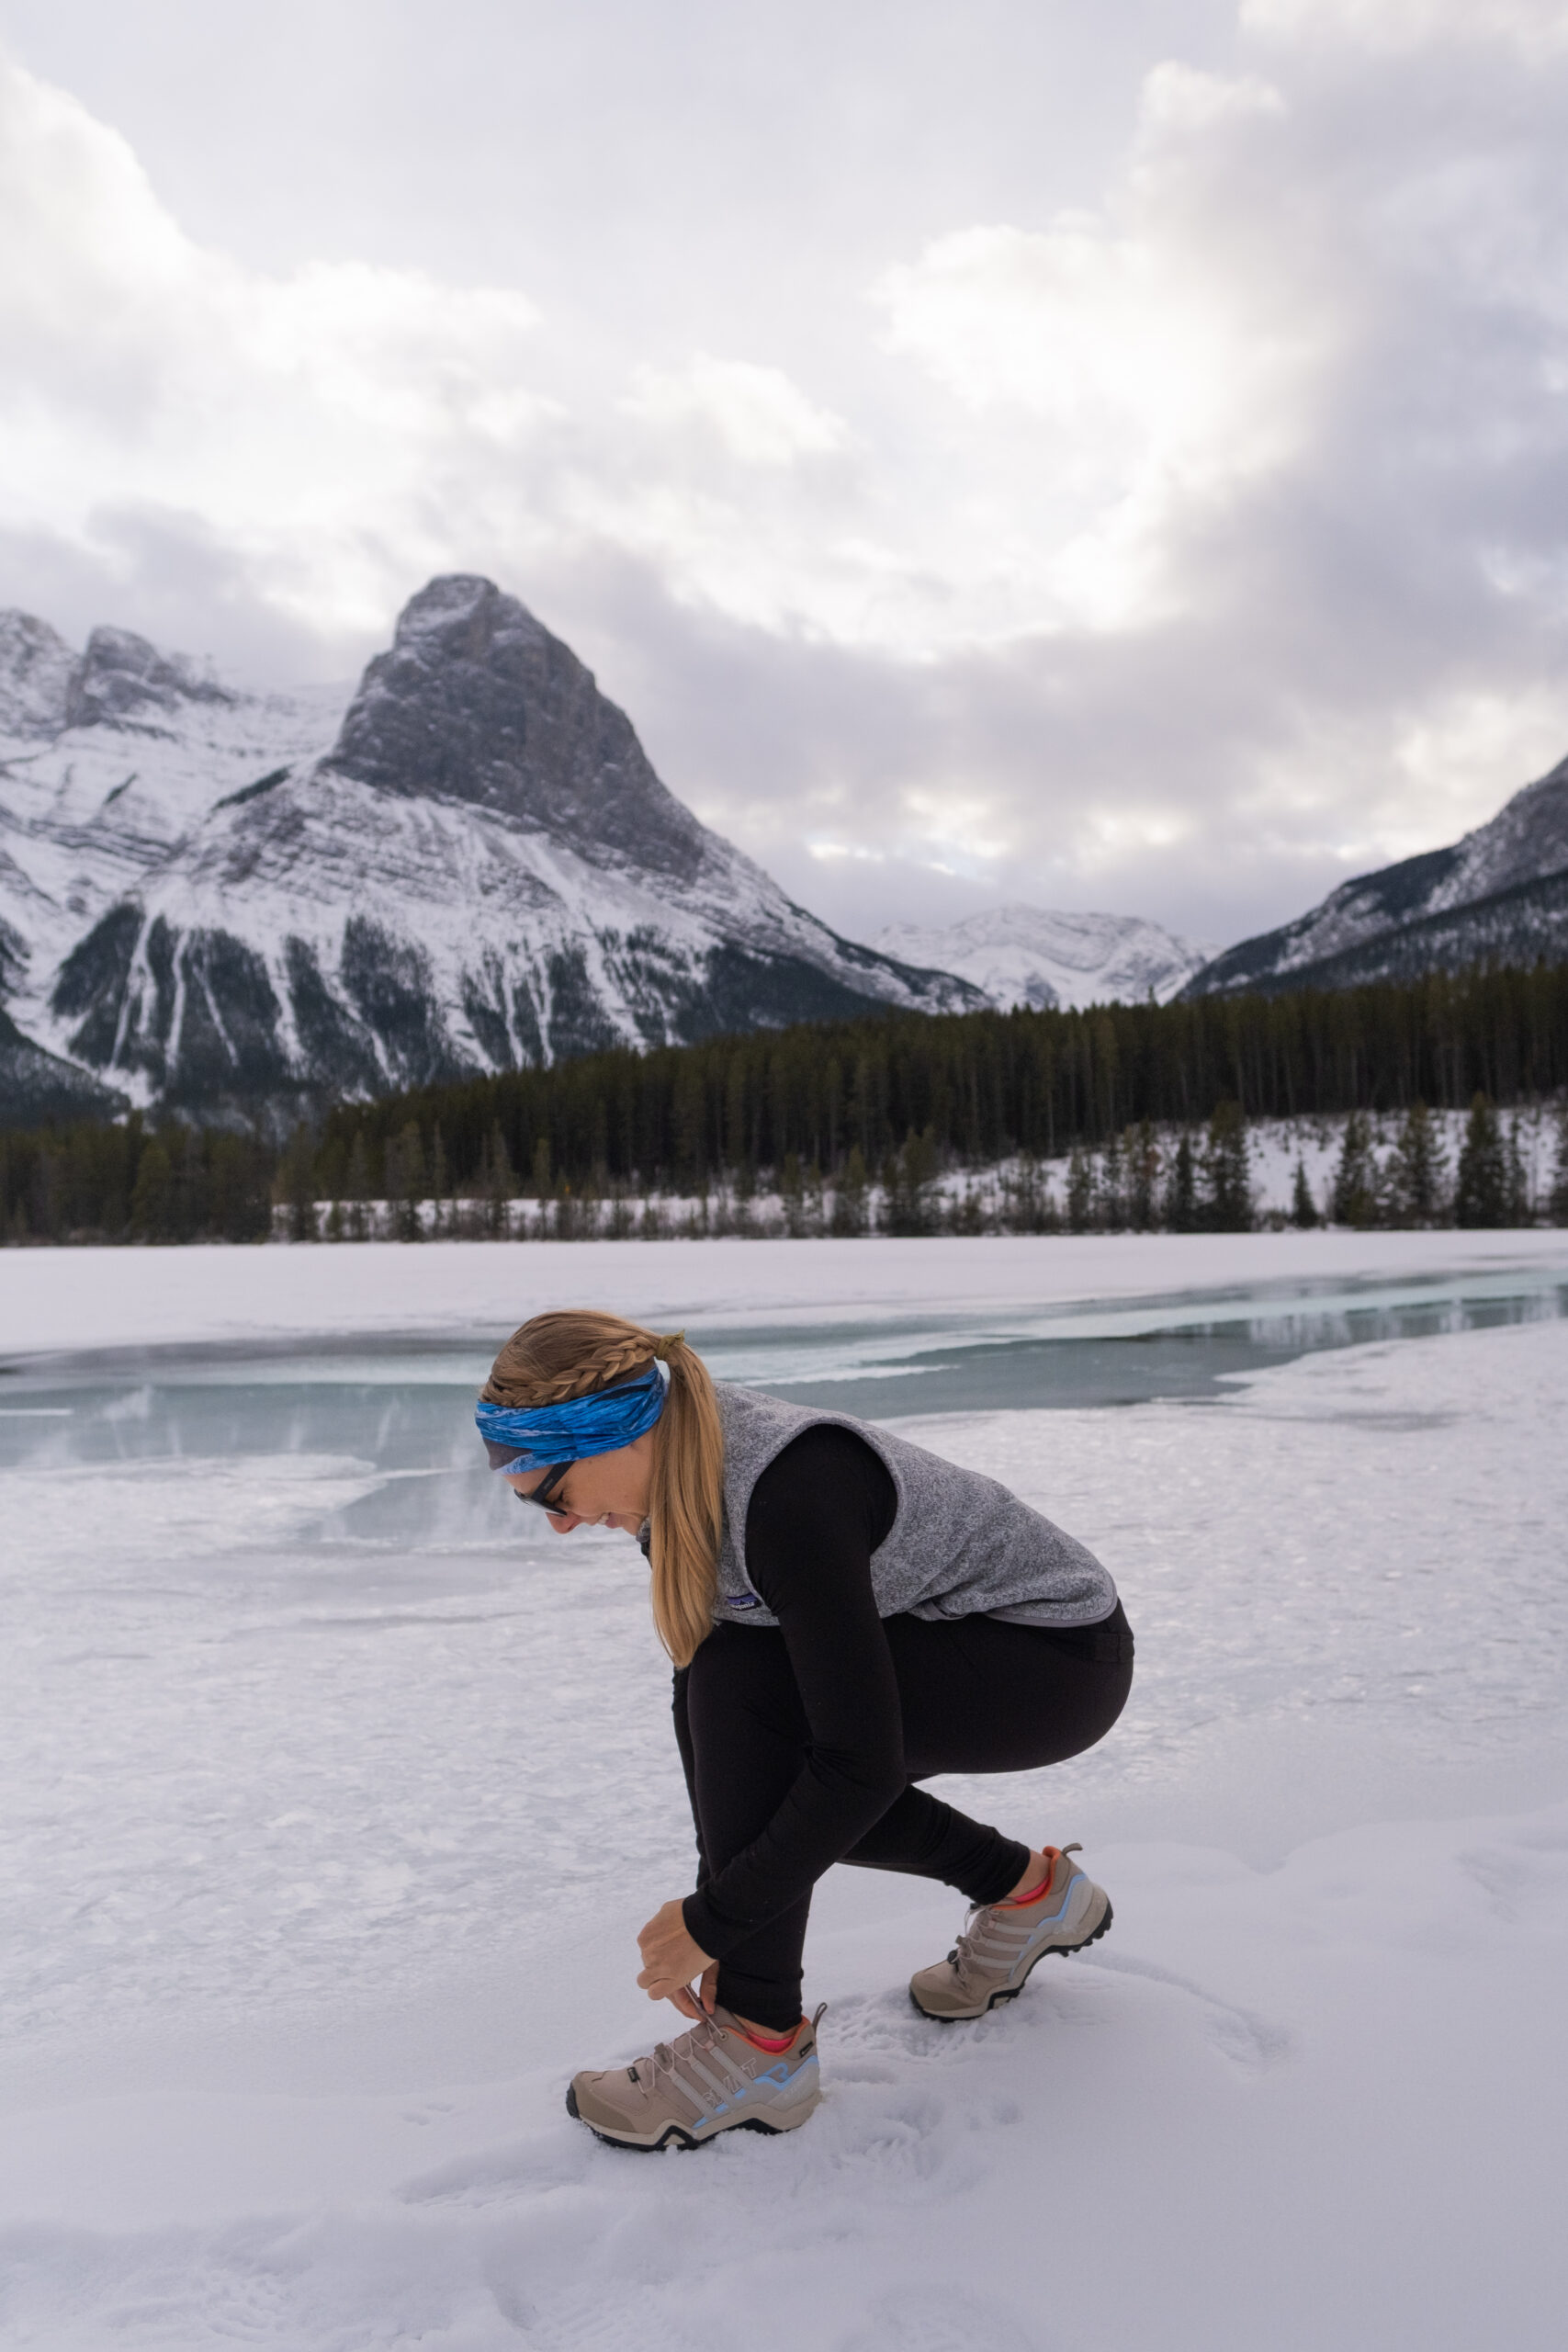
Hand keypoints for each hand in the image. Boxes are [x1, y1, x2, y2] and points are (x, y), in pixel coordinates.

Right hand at [636, 1898, 715, 2014]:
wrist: (709, 1915)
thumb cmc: (712, 1942)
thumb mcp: (712, 1969)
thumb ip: (707, 1990)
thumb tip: (708, 2010)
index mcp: (673, 1979)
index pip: (654, 1994)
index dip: (663, 1989)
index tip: (670, 1985)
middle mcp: (656, 1966)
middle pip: (645, 1980)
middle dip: (656, 1976)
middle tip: (670, 1966)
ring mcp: (649, 1949)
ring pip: (645, 1959)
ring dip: (655, 1957)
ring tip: (672, 1947)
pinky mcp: (647, 1932)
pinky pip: (645, 1941)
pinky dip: (653, 1940)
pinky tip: (668, 1935)